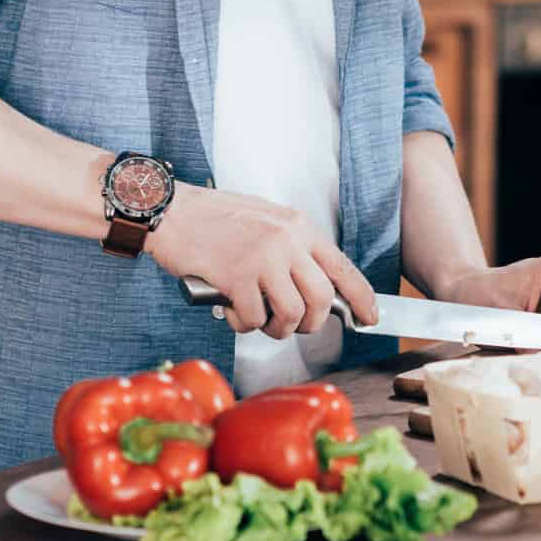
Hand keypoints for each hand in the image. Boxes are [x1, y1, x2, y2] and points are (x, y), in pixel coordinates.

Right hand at [146, 183, 375, 340]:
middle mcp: (287, 241)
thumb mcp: (266, 221)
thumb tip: (313, 283)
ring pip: (291, 314)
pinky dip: (243, 324)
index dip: (361, 297)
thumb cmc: (213, 217)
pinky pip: (253, 318)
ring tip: (257, 319)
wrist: (171, 211)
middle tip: (292, 325)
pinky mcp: (236, 278)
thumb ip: (292, 248)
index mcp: (298, 227)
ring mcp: (263, 259)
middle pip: (321, 299)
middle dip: (310, 323)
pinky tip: (232, 311)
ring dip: (276, 329)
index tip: (370, 316)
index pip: (342, 267)